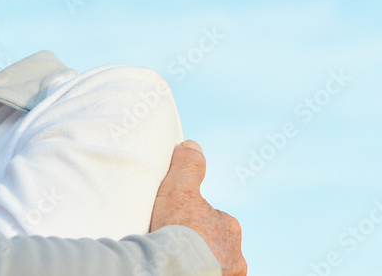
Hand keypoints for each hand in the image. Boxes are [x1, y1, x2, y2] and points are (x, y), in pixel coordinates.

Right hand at [150, 141, 245, 275]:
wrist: (176, 270)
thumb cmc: (179, 231)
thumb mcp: (180, 189)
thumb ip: (188, 167)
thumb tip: (193, 146)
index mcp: (229, 227)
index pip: (213, 218)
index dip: (193, 218)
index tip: (175, 221)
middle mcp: (234, 254)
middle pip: (214, 243)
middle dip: (199, 243)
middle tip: (174, 243)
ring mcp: (226, 274)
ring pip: (213, 263)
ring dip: (198, 261)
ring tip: (176, 259)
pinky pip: (206, 274)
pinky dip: (195, 272)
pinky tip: (180, 269)